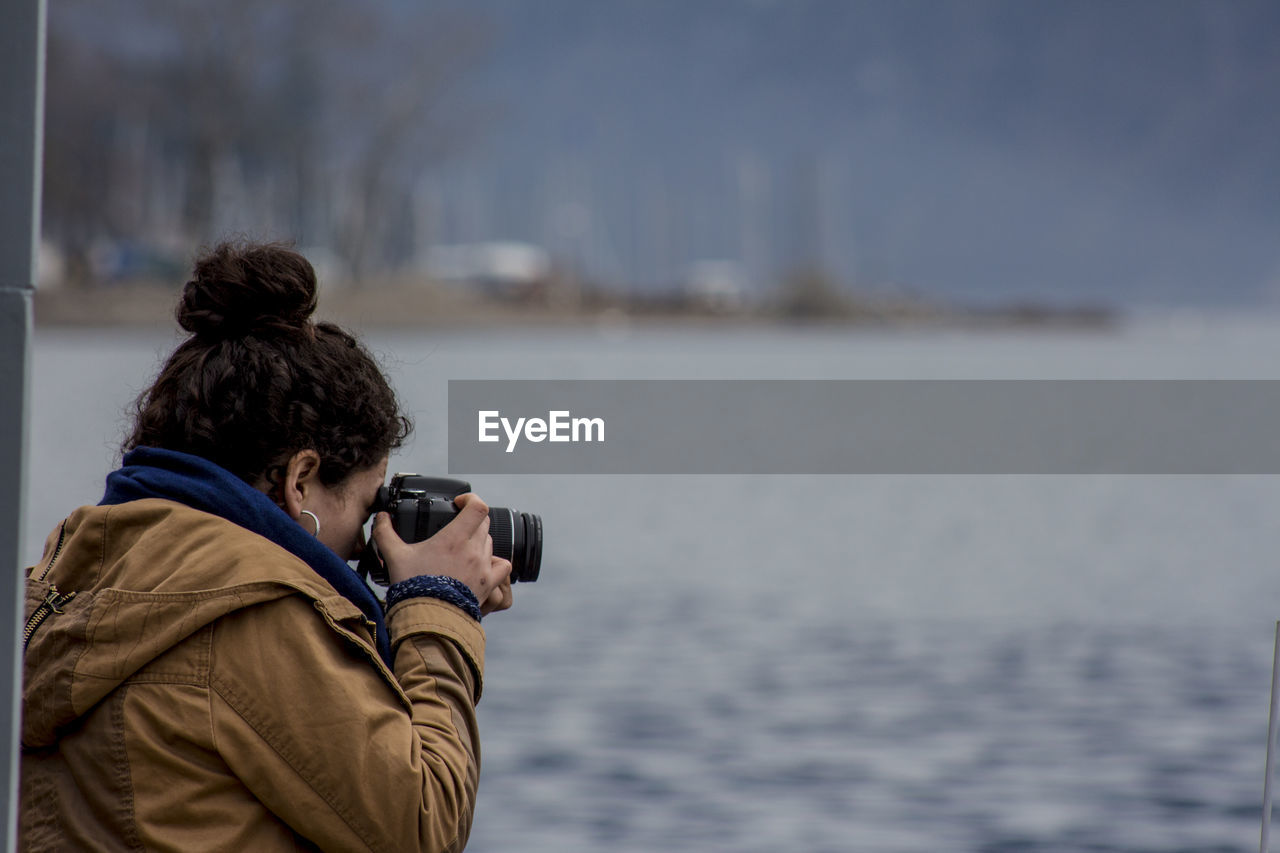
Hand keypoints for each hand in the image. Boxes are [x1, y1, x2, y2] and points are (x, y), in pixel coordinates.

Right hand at [372, 493, 513, 611]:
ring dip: (479, 540)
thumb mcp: (395, 557)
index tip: (460, 503)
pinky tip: (483, 564)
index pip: (478, 507)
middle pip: (483, 523)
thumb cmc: (413, 587)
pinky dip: (496, 562)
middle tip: (456, 526)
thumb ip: (385, 534)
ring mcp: (483, 567)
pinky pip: (503, 566)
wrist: (427, 618)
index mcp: (454, 538)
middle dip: (471, 520)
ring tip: (462, 548)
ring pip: (490, 542)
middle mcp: (473, 550)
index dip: (471, 499)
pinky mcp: (489, 584)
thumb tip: (381, 518)